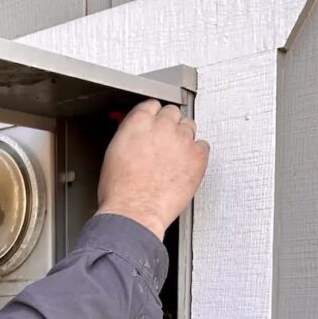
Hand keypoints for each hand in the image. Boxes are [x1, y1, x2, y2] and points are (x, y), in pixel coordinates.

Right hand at [96, 100, 209, 239]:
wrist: (134, 213)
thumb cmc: (120, 192)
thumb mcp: (114, 155)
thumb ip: (129, 136)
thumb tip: (135, 134)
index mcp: (138, 122)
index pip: (152, 105)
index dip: (152, 118)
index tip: (153, 126)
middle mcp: (162, 126)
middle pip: (172, 113)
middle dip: (168, 127)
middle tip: (163, 145)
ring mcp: (182, 139)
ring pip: (189, 127)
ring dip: (183, 139)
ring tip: (174, 158)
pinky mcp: (198, 156)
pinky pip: (203, 146)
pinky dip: (197, 154)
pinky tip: (186, 167)